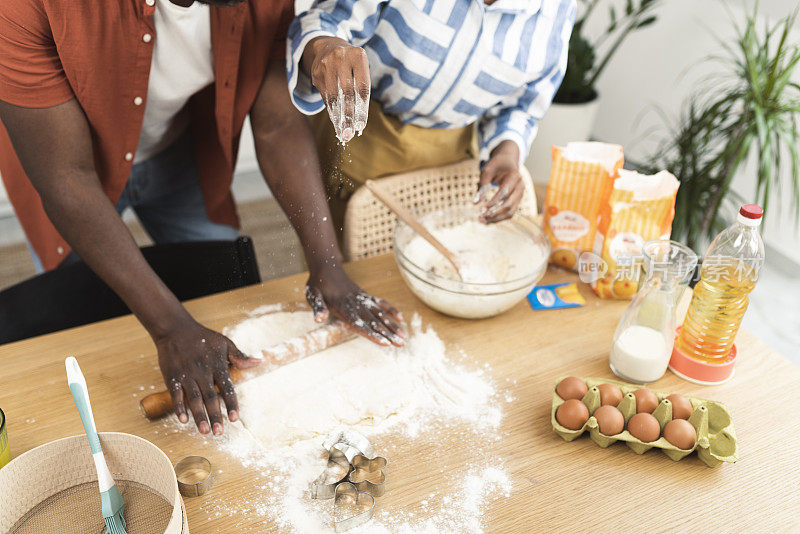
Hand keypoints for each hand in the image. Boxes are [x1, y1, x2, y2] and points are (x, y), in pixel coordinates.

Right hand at [154, 317, 257, 434]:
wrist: (175, 329)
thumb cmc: (203, 337)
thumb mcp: (225, 343)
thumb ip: (240, 356)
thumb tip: (259, 362)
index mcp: (217, 365)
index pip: (227, 388)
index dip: (231, 404)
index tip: (235, 419)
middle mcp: (202, 372)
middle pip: (210, 397)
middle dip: (215, 416)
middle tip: (219, 433)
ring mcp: (186, 375)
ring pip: (193, 399)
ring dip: (199, 416)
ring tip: (205, 431)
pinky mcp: (172, 377)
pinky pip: (175, 395)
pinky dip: (179, 407)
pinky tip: (183, 421)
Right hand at [303, 36, 369, 141]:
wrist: (328, 46)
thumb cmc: (351, 64)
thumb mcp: (360, 69)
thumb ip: (361, 90)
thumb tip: (358, 121)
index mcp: (358, 56)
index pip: (362, 88)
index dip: (361, 109)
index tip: (361, 126)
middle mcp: (341, 58)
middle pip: (347, 93)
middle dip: (349, 116)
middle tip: (350, 134)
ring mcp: (326, 64)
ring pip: (334, 97)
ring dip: (338, 117)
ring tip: (343, 133)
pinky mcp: (316, 73)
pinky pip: (325, 96)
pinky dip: (331, 111)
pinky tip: (336, 123)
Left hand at [305, 264, 405, 346]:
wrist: (326, 267)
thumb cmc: (318, 284)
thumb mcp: (313, 295)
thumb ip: (318, 307)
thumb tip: (318, 319)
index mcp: (343, 307)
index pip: (360, 324)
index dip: (372, 334)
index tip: (385, 343)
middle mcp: (356, 304)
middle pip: (374, 322)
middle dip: (388, 334)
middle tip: (401, 344)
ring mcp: (362, 300)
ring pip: (380, 314)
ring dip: (392, 326)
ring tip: (403, 338)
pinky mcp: (365, 296)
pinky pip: (380, 303)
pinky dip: (390, 309)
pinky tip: (400, 318)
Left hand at [475, 141, 524, 222]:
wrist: (507, 162)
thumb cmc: (496, 165)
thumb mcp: (487, 171)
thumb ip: (482, 186)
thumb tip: (475, 203)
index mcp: (514, 177)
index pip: (504, 193)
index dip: (493, 202)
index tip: (481, 209)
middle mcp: (520, 187)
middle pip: (509, 204)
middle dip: (494, 213)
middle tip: (480, 217)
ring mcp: (520, 195)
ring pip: (510, 212)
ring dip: (496, 219)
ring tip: (482, 221)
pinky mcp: (517, 201)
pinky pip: (509, 213)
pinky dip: (499, 218)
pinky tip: (487, 220)